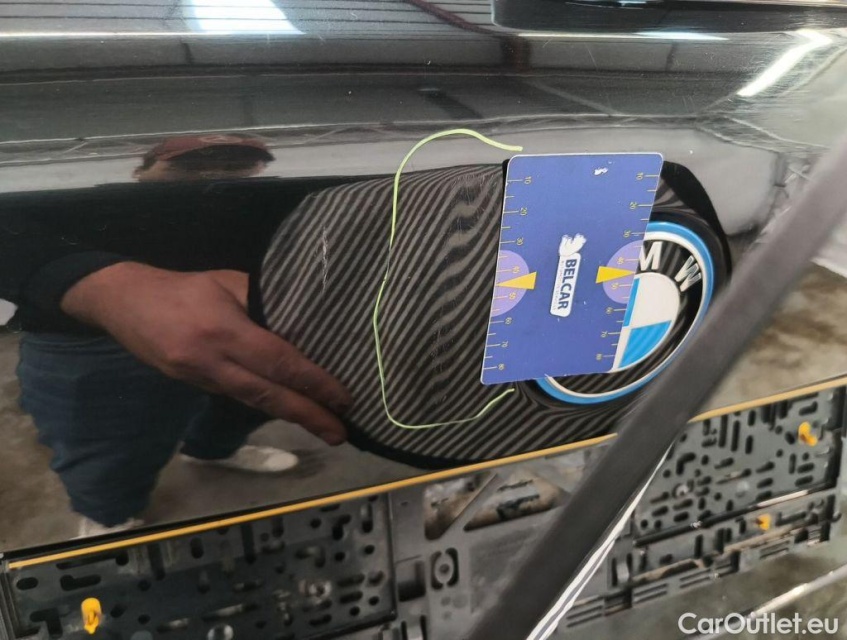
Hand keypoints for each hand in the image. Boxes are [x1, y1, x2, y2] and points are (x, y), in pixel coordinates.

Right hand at [61, 262, 349, 444]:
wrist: (122, 302)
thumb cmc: (183, 286)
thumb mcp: (227, 281)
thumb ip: (263, 302)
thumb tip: (301, 326)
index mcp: (224, 332)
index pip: (279, 363)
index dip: (313, 383)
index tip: (343, 399)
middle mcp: (212, 362)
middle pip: (268, 395)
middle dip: (308, 416)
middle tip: (341, 434)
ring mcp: (200, 378)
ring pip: (253, 401)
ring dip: (291, 415)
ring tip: (325, 428)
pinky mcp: (193, 386)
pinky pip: (237, 396)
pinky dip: (266, 404)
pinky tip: (289, 408)